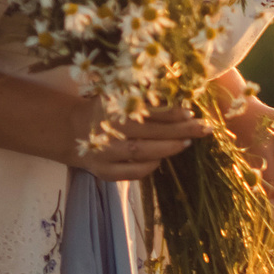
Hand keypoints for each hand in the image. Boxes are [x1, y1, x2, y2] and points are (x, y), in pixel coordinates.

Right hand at [69, 103, 209, 181]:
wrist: (71, 131)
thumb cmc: (105, 112)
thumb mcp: (119, 100)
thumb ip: (143, 101)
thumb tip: (178, 103)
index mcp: (112, 110)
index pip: (147, 112)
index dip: (170, 113)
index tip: (190, 112)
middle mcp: (108, 132)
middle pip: (149, 132)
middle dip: (179, 131)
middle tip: (202, 128)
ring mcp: (105, 154)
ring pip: (141, 153)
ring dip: (167, 149)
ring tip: (186, 144)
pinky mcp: (103, 172)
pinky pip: (130, 173)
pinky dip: (147, 168)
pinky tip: (160, 161)